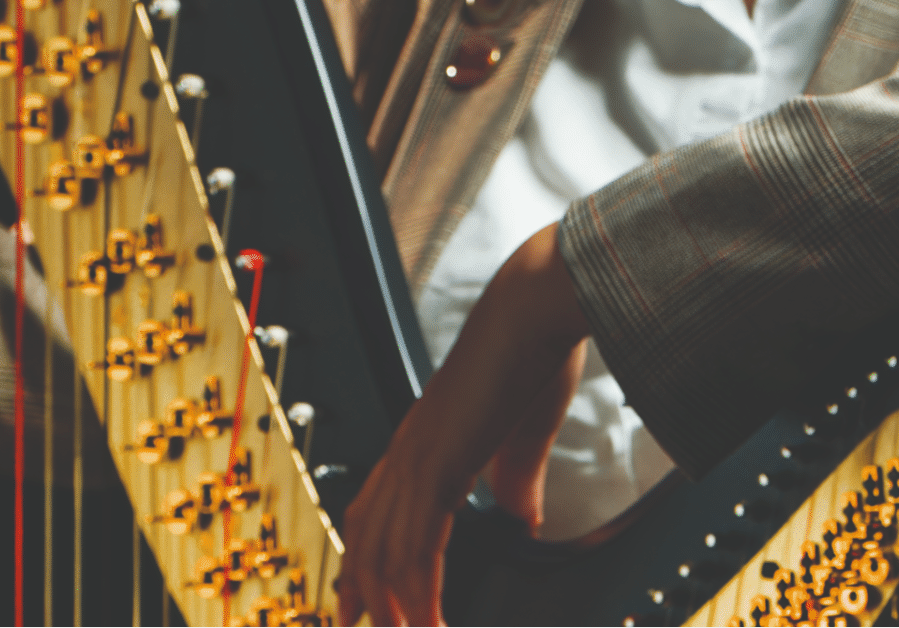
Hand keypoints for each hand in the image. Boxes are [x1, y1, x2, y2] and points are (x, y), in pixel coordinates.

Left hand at [335, 223, 591, 626]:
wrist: (539, 303)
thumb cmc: (535, 349)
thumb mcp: (523, 432)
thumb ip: (515, 479)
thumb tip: (522, 521)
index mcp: (424, 436)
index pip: (373, 507)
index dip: (363, 557)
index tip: (358, 599)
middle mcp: (410, 447)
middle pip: (365, 535)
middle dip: (358, 592)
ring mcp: (419, 455)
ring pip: (385, 552)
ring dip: (391, 608)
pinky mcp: (440, 463)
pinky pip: (418, 546)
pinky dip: (419, 595)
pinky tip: (427, 624)